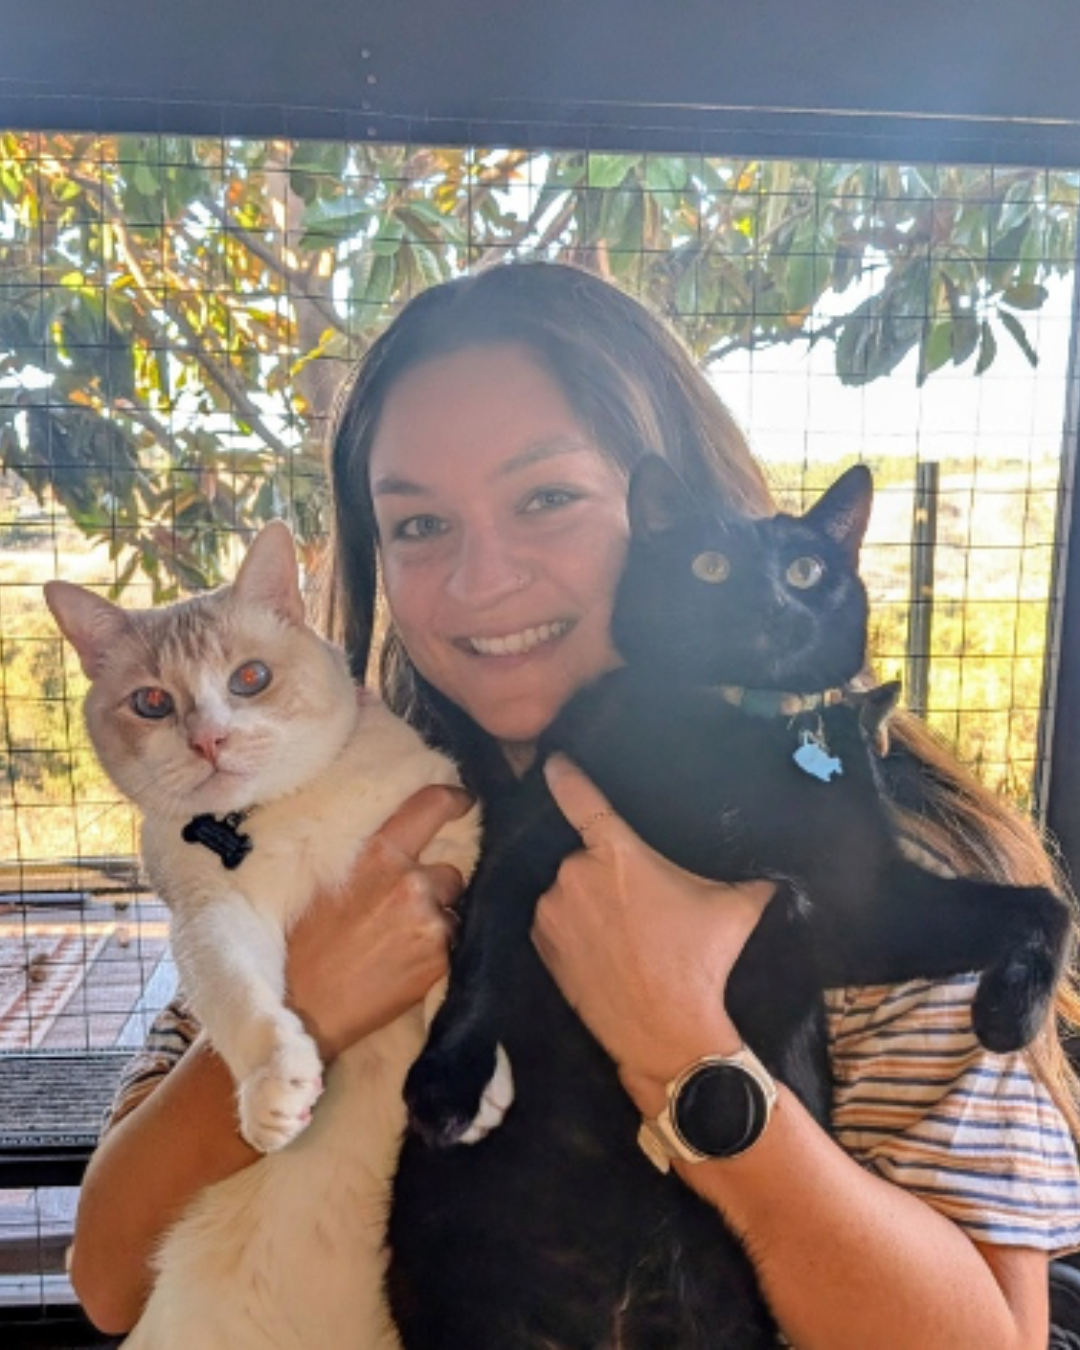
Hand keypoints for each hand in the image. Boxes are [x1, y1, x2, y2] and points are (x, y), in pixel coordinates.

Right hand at [286, 784, 471, 1060]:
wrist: (305, 1007)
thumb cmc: (305, 945)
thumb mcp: (328, 882)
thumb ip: (369, 860)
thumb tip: (399, 846)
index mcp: (379, 854)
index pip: (431, 807)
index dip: (454, 801)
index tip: (464, 802)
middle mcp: (411, 882)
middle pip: (451, 873)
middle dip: (437, 889)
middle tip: (408, 910)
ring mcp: (430, 922)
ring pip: (454, 912)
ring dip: (438, 923)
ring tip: (403, 944)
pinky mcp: (440, 960)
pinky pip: (452, 946)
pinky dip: (436, 954)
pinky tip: (406, 966)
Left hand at [533, 755, 773, 1113]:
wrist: (666, 1032)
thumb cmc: (702, 962)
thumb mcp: (737, 906)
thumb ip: (748, 869)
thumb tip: (778, 853)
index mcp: (616, 852)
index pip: (579, 795)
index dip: (565, 773)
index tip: (557, 760)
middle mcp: (575, 872)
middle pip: (586, 852)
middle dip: (607, 867)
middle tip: (638, 896)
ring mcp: (553, 909)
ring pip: (570, 887)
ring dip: (589, 897)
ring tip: (623, 929)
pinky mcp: (541, 943)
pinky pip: (554, 919)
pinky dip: (572, 925)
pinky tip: (602, 946)